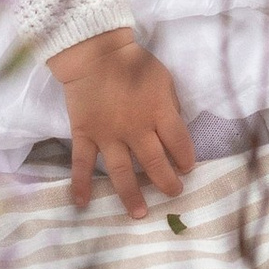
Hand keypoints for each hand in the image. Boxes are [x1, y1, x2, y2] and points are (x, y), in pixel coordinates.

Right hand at [48, 26, 195, 216]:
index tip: (188, 169)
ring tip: (139, 214)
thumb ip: (170, 106)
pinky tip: (82, 204)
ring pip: (121, 171)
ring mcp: (108, 134)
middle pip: (154, 161)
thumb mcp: (163, 79)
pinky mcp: (85, 134)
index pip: (179, 142)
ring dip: (131, 194)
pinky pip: (81, 163)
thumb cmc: (133, 64)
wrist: (95, 53)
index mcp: (158, 111)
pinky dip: (80, 184)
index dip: (186, 158)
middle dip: (166, 181)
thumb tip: (177, 131)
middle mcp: (135, 128)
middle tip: (173, 193)